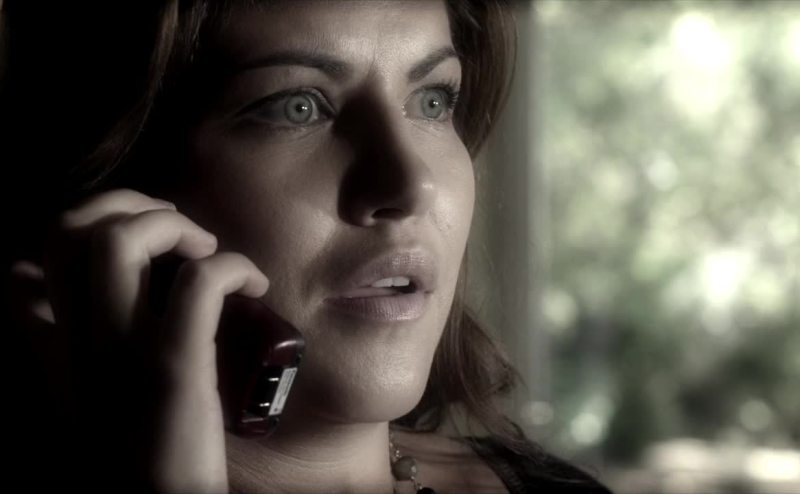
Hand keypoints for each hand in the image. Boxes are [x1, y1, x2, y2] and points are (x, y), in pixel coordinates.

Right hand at [15, 188, 268, 492]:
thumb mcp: (93, 400)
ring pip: (119, 241)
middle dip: (127, 203)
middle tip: (177, 228)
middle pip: (67, 230)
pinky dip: (232, 265)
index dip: (68, 230)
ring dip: (173, 224)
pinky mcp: (174, 371)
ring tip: (207, 249)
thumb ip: (83, 350)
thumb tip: (110, 296)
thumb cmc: (143, 454)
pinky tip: (255, 285)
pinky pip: (199, 284)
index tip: (127, 241)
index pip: (16, 268)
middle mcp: (75, 347)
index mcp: (56, 355)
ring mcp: (121, 356)